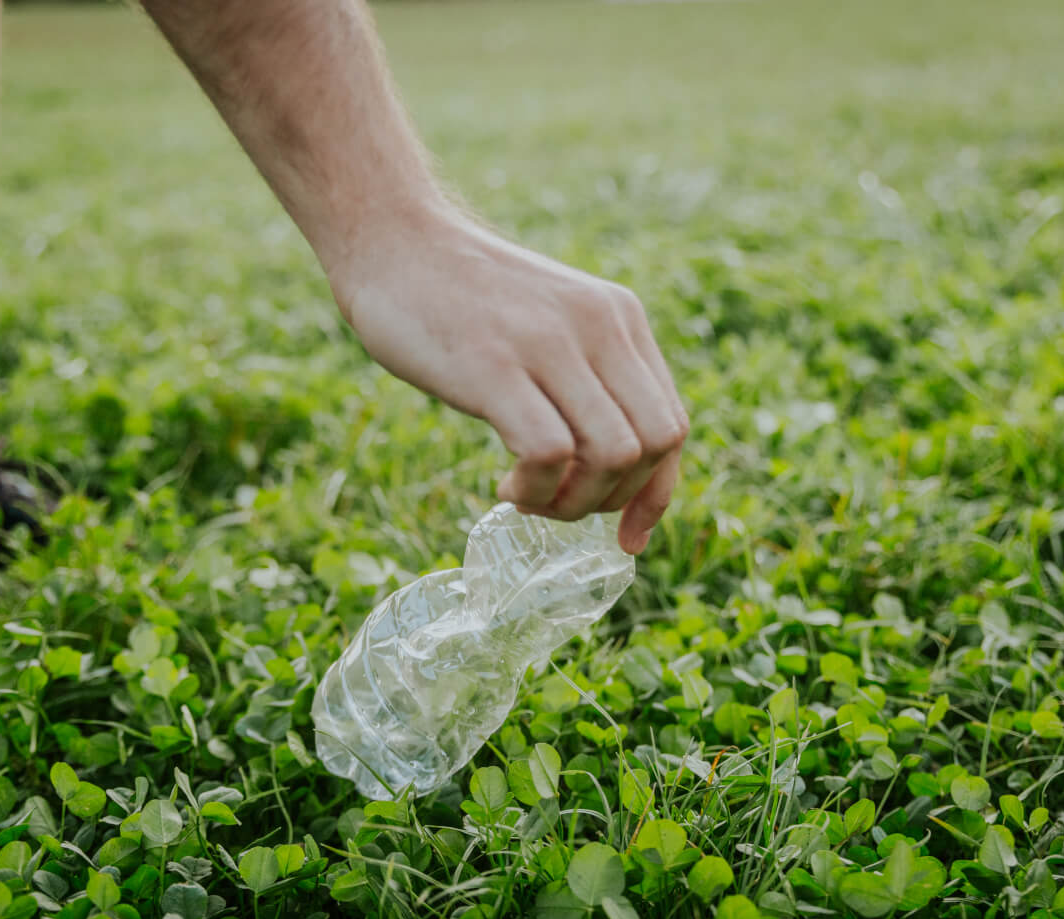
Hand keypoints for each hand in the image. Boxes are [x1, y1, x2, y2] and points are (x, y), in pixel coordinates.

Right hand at [327, 204, 688, 554]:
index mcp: (619, 318)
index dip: (655, 494)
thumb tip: (609, 463)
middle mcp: (599, 326)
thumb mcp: (548, 320)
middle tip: (560, 502)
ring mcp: (548, 345)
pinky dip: (537, 491)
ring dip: (575, 502)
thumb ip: (584, 371)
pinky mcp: (495, 367)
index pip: (673, 425)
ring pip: (614, 455)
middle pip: (655, 445)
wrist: (390, 237)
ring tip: (528, 496)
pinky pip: (551, 454)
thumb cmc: (459, 295)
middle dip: (615, 499)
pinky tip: (507, 486)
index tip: (625, 535)